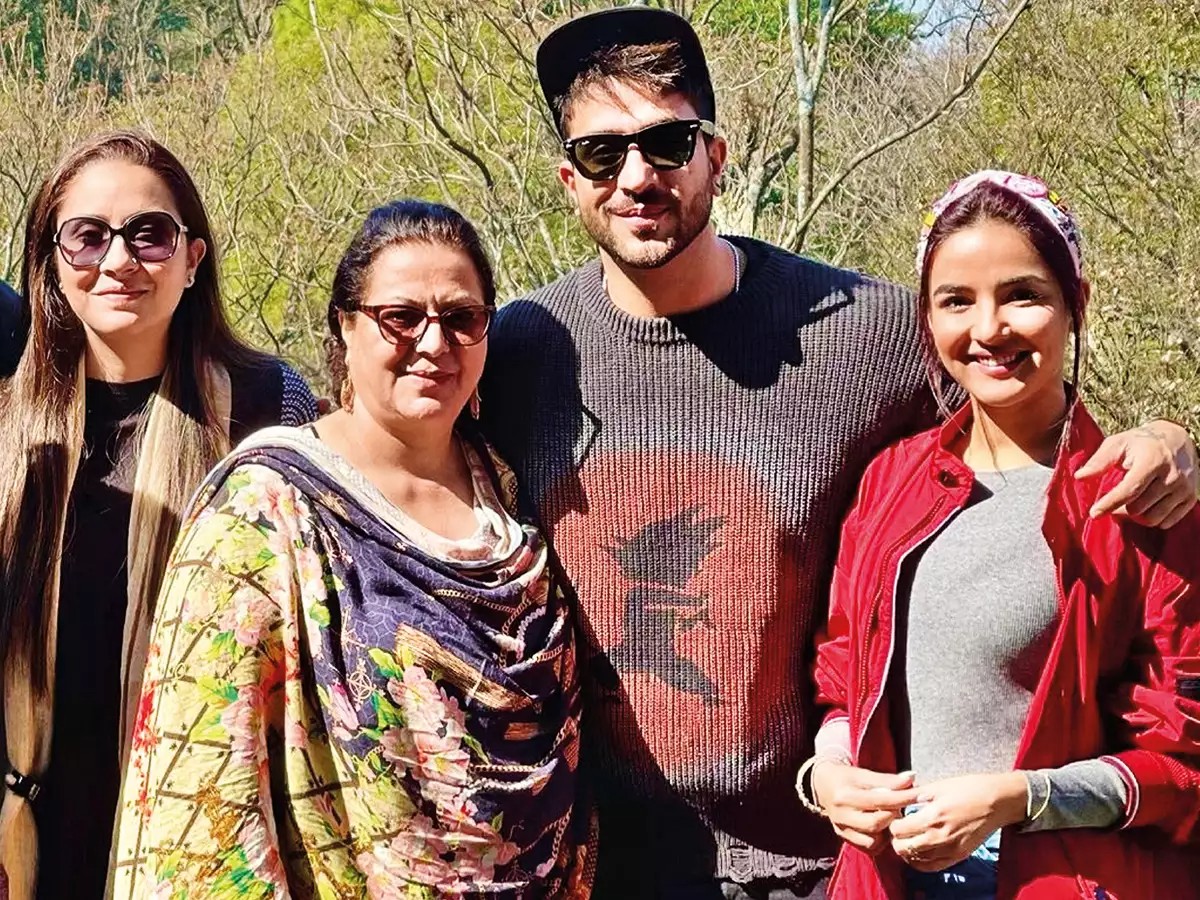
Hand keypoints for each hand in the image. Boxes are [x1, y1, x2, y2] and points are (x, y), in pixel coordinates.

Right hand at [810, 762, 919, 854]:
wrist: (823, 786)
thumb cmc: (847, 778)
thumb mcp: (865, 774)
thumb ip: (888, 780)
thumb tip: (912, 779)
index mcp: (846, 796)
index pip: (880, 800)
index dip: (903, 798)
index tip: (919, 795)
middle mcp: (841, 815)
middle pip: (876, 824)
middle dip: (894, 817)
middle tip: (902, 808)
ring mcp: (842, 829)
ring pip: (873, 841)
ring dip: (887, 832)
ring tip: (890, 819)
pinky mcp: (845, 838)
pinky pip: (868, 848)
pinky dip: (880, 841)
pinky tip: (882, 829)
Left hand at [889, 772, 1025, 871]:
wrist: (999, 801)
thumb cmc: (970, 788)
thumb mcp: (937, 786)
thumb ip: (911, 794)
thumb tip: (888, 793)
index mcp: (932, 817)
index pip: (897, 830)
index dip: (892, 822)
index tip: (895, 814)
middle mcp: (940, 838)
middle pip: (902, 848)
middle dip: (896, 837)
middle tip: (900, 826)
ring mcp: (950, 850)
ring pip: (915, 860)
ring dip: (907, 849)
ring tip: (910, 835)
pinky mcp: (959, 856)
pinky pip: (932, 867)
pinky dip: (921, 861)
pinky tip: (920, 849)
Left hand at [1075, 420, 1197, 526]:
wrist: (1178, 438)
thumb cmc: (1141, 442)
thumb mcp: (1118, 443)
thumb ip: (1099, 461)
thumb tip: (1079, 476)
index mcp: (1152, 461)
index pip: (1129, 490)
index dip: (1109, 504)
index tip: (1093, 514)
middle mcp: (1172, 476)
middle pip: (1138, 508)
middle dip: (1121, 508)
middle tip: (1114, 500)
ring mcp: (1184, 488)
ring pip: (1152, 519)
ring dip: (1136, 516)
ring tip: (1129, 502)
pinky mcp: (1191, 498)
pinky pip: (1167, 522)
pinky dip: (1153, 519)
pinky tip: (1146, 506)